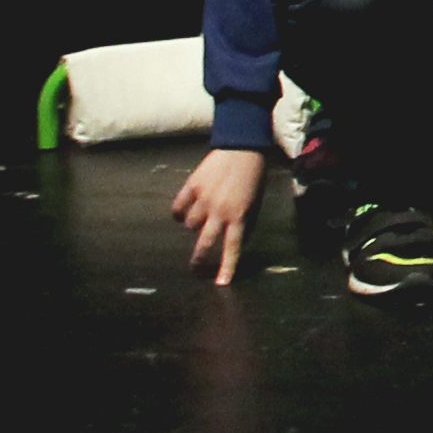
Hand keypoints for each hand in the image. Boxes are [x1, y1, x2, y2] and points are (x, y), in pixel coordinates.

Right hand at [172, 147, 265, 283]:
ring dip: (193, 225)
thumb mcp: (255, 203)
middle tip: (194, 268)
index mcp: (240, 215)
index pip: (233, 247)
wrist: (242, 148)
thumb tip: (234, 243)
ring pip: (189, 225)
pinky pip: (177, 208)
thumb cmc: (252, 178)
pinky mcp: (191, 187)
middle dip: (198, 260)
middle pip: (205, 243)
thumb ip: (244, 223)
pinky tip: (183, 210)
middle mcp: (220, 211)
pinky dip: (178, 212)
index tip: (221, 283)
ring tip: (201, 215)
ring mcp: (204, 199)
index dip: (227, 267)